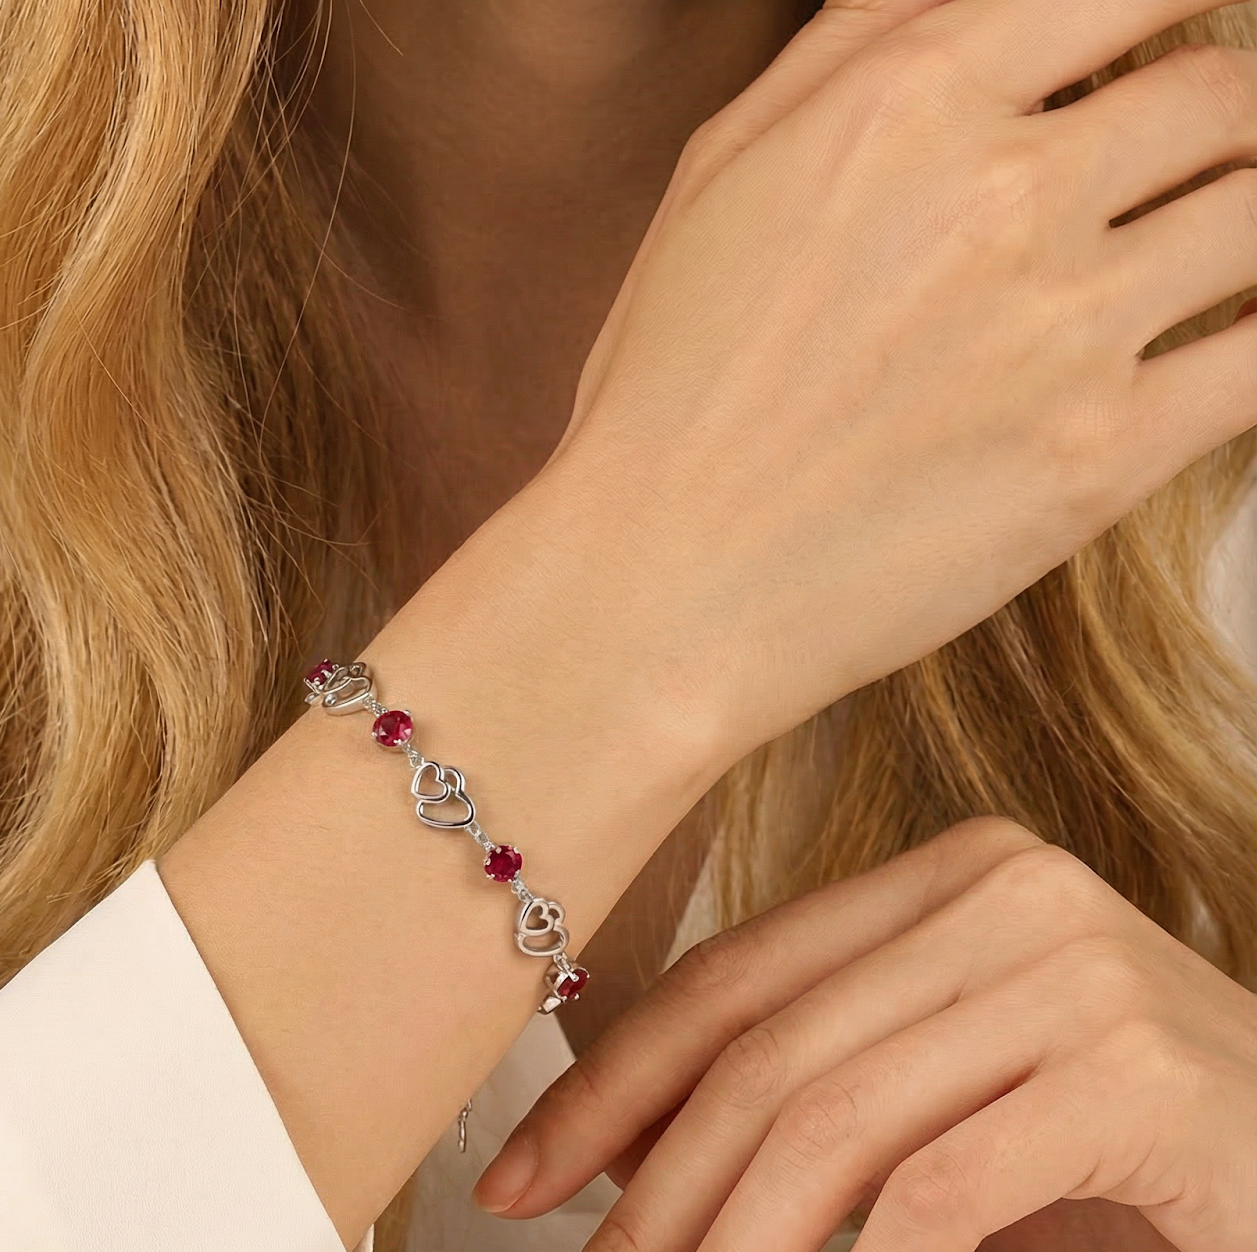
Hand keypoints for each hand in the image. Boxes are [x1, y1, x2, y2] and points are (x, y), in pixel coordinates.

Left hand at [471, 818, 1256, 1251]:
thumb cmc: (1121, 1146)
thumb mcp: (935, 1103)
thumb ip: (804, 1096)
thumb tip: (618, 1150)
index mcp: (936, 878)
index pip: (726, 983)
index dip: (603, 1092)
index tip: (516, 1188)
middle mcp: (999, 897)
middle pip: (760, 1063)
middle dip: (643, 1213)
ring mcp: (1073, 975)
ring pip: (831, 1130)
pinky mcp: (1136, 1077)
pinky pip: (944, 1198)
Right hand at [510, 0, 1256, 765]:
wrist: (658, 588)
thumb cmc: (666, 396)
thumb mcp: (720, 176)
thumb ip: (851, 45)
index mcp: (905, 104)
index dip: (1187, 8)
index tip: (1187, 41)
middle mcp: (1000, 195)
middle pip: (1220, 97)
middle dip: (1224, 126)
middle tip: (1192, 174)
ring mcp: (1061, 330)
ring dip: (1247, 229)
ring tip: (1201, 266)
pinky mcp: (1100, 461)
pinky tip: (1233, 348)